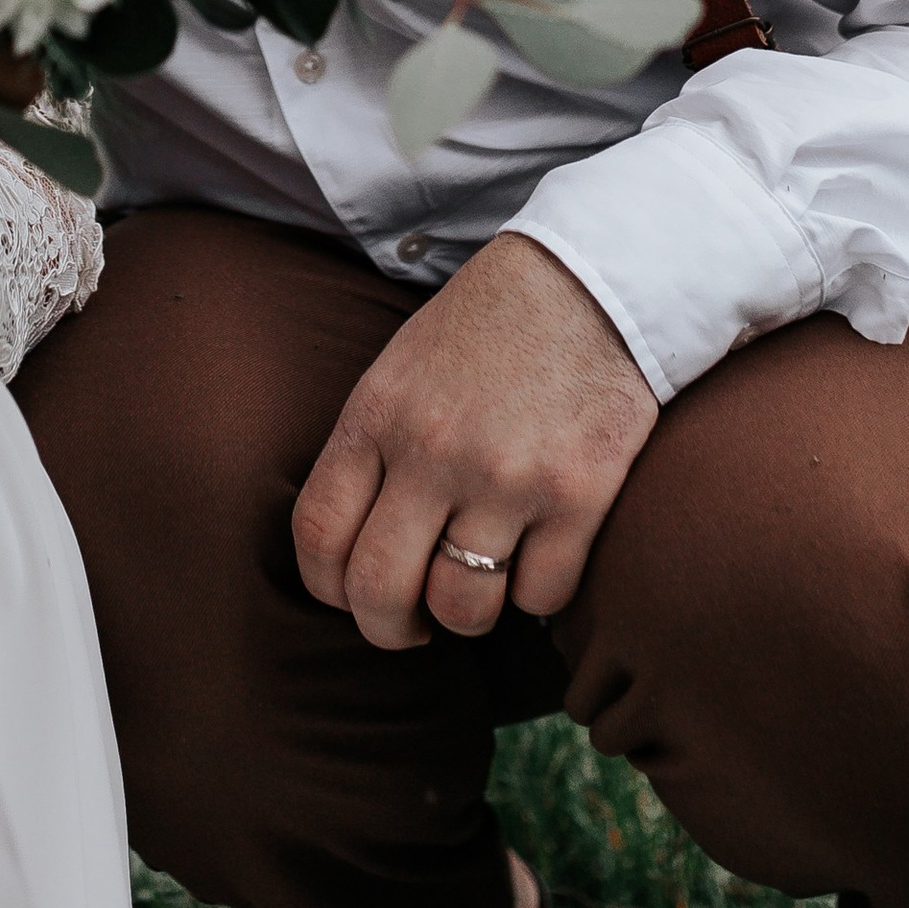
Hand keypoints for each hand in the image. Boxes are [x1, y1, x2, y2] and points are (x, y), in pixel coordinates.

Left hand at [292, 231, 658, 648]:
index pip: (317, 534)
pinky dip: (536, 595)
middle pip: (378, 589)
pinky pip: (540, 596)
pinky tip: (538, 558)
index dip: (326, 586)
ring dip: (465, 616)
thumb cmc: (488, 329)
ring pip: (461, 607)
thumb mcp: (400, 369)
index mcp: (377, 415)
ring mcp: (506, 477)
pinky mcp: (578, 495)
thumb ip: (370, 451)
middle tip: (409, 625)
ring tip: (478, 590)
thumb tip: (351, 550)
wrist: (591, 279)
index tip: (348, 593)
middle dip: (388, 628)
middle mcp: (432, 451)